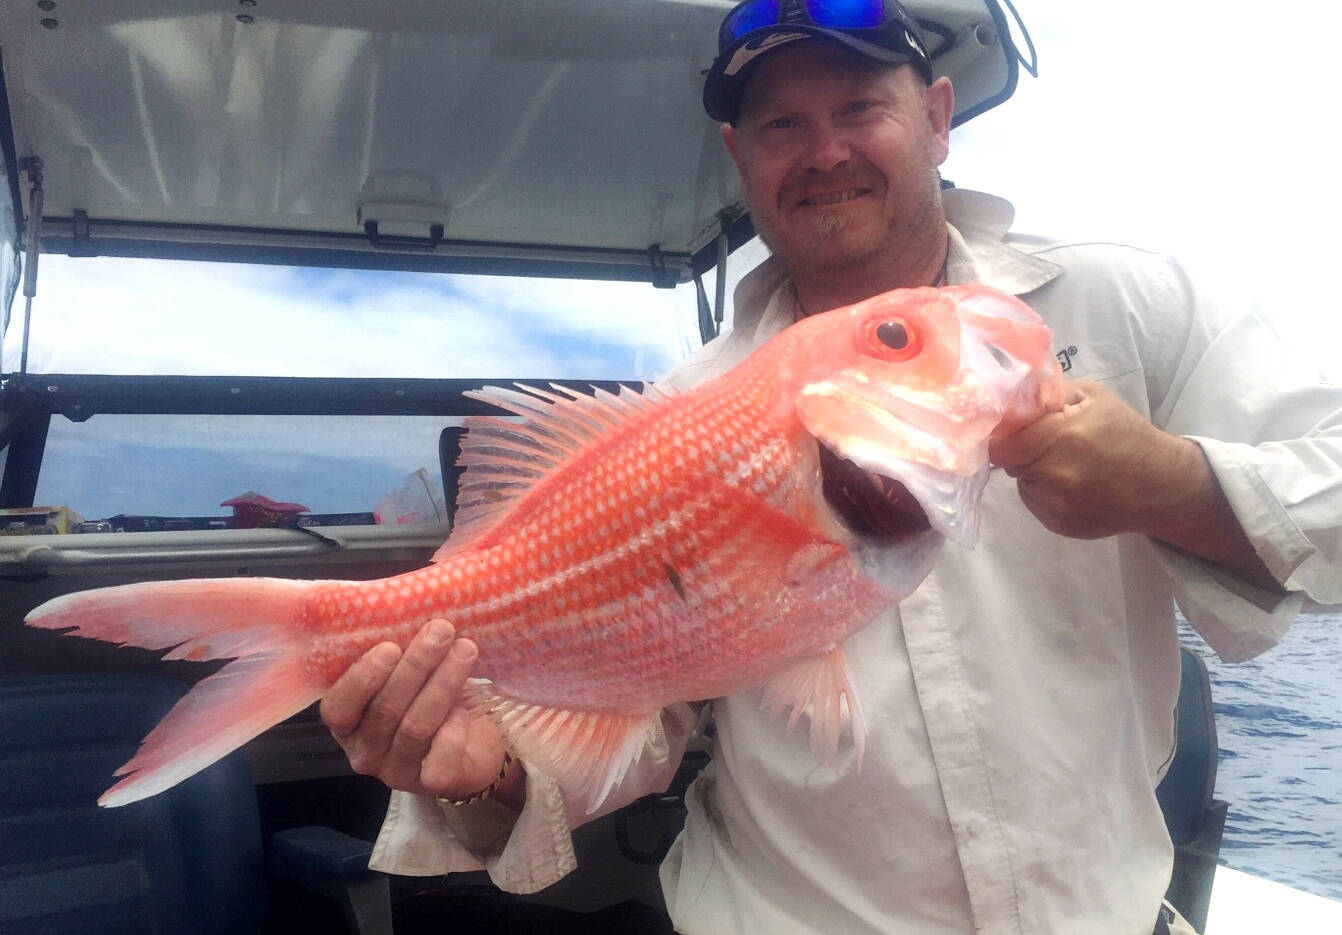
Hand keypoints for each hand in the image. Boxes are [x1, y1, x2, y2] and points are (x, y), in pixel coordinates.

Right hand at [320, 619, 511, 799]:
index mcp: (347, 722)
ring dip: (442, 683)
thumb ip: (396, 651)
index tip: (390, 646)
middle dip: (416, 666)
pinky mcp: (430, 784)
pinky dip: (454, 728)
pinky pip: (440, 759)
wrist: (472, 744)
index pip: (338, 708)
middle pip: (385, 710)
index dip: (361, 678)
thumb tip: (411, 605)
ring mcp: (396, 771)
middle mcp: (365, 751)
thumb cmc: (429, 697)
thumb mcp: (406, 675)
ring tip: (465, 650)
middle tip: (441, 631)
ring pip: (416, 726)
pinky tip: (466, 705)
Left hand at [987, 380, 1201, 540]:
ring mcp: (1056, 505)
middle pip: (1010, 463)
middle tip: (1046, 444)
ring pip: (1022, 484)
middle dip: (1021, 452)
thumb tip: (1015, 396)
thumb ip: (1051, 394)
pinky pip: (1034, 503)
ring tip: (1066, 465)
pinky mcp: (1059, 525)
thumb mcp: (1094, 398)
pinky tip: (1072, 486)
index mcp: (1063, 437)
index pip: (1003, 444)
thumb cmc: (1128, 435)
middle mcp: (1055, 475)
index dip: (1004, 436)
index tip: (1012, 430)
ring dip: (1033, 473)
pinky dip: (1045, 493)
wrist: (1162, 485)